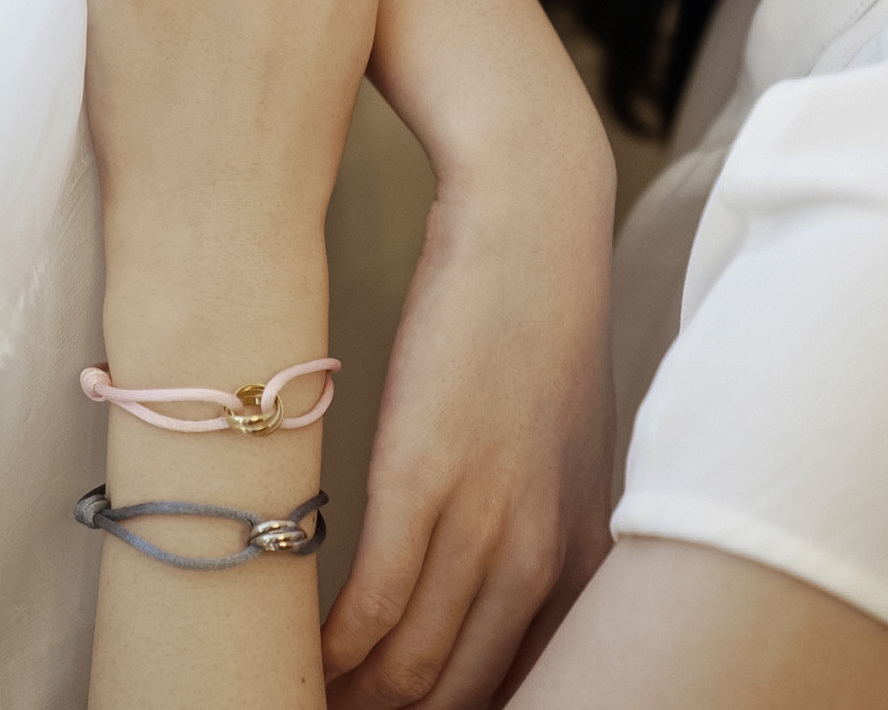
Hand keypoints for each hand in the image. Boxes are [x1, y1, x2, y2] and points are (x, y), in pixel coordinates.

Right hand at [322, 183, 614, 709]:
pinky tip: (308, 647)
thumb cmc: (538, 320)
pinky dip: (333, 645)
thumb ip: (539, 516)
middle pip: (458, 694)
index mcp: (580, 551)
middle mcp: (539, 553)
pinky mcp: (419, 475)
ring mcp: (482, 518)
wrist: (531, 224)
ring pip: (412, 667)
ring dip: (355, 693)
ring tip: (312, 690)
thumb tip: (488, 577)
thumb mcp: (562, 438)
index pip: (525, 684)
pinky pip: (371, 603)